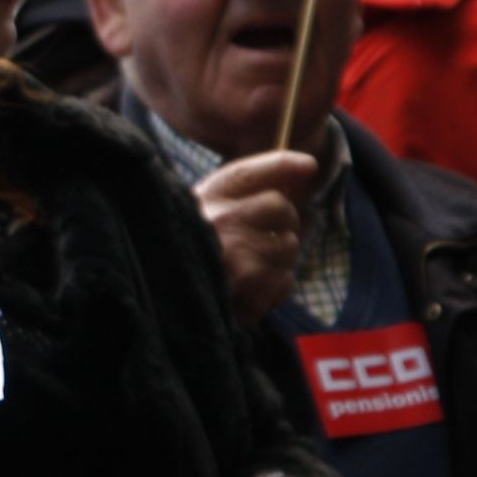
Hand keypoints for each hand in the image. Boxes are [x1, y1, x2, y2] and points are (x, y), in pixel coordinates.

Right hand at [196, 149, 319, 325]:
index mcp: (202, 202)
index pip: (247, 173)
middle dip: (284, 224)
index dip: (282, 164)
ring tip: (249, 274)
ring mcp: (236, 252)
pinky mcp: (250, 285)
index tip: (309, 165)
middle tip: (267, 242)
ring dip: (278, 262)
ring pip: (289, 245)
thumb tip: (301, 171)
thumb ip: (236, 200)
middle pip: (280, 207)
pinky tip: (250, 296)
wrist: (167, 312)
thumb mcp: (199, 222)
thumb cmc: (188, 264)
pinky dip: (274, 291)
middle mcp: (219, 220)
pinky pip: (286, 281)